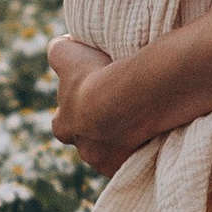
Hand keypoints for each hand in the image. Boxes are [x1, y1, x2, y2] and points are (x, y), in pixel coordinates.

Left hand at [48, 34, 133, 175]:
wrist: (124, 102)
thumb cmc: (93, 77)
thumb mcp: (66, 54)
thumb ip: (59, 51)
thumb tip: (60, 46)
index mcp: (63, 126)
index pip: (65, 120)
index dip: (78, 107)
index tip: (93, 95)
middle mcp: (82, 149)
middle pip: (88, 139)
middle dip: (99, 128)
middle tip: (118, 109)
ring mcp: (107, 161)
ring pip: (113, 150)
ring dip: (123, 137)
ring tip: (140, 118)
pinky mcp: (131, 166)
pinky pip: (136, 158)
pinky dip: (142, 147)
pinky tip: (152, 132)